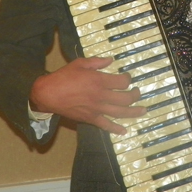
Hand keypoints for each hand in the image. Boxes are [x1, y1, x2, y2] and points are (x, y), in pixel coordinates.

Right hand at [30, 57, 145, 134]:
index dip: (128, 79)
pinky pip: (106, 125)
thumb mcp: (80, 63)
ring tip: (142, 111)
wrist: (48, 93)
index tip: (128, 78)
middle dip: (135, 95)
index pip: (122, 82)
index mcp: (99, 80)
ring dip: (133, 112)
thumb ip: (97, 61)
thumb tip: (110, 60)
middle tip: (137, 93)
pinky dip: (115, 129)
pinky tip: (123, 131)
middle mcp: (101, 95)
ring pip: (120, 113)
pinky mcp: (90, 118)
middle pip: (125, 98)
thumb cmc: (63, 76)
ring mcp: (96, 109)